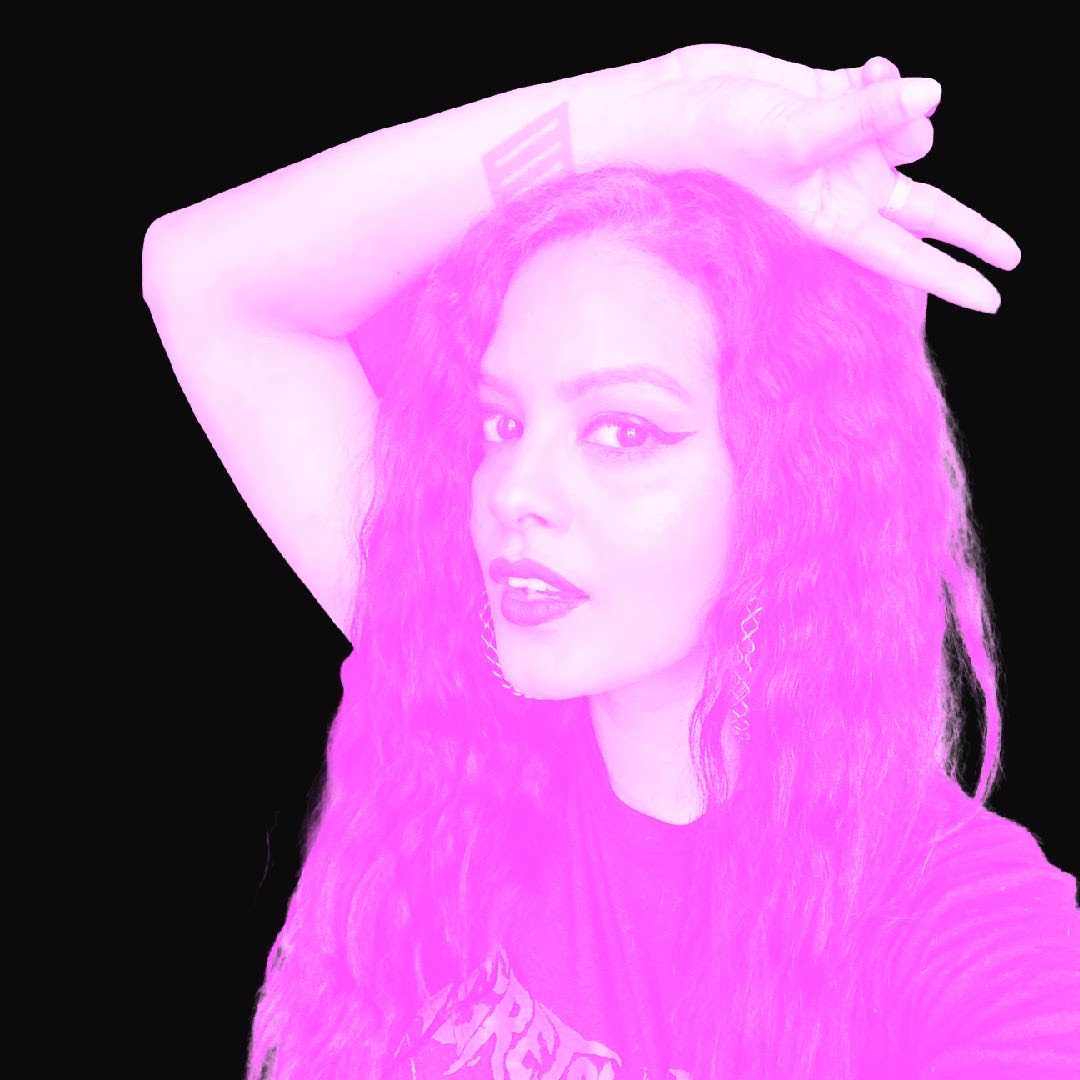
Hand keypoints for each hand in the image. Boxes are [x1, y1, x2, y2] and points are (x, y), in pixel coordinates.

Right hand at [627, 46, 1018, 312]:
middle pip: (924, 212)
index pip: (903, 253)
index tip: (993, 298)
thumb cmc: (722, 138)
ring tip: (874, 88)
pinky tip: (870, 69)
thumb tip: (929, 96)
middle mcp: (843, 188)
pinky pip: (887, 90)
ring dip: (904, 110)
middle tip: (1011, 254)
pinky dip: (886, 78)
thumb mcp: (795, 137)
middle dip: (966, 229)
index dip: (950, 276)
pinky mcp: (837, 104)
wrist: (686, 97)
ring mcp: (843, 147)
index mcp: (831, 219)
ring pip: (910, 132)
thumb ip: (863, 119)